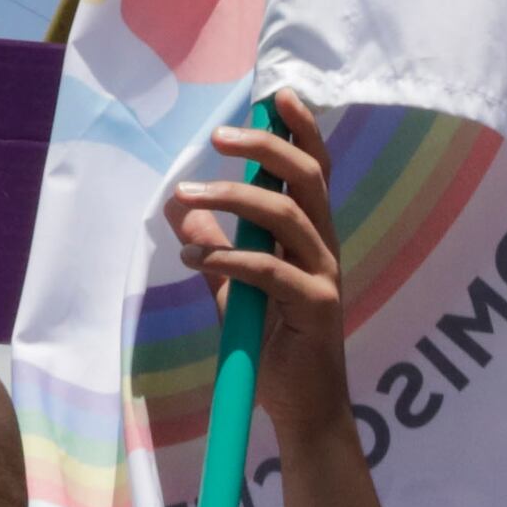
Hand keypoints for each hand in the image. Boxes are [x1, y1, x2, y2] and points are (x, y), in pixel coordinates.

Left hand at [168, 106, 353, 443]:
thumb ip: (215, 251)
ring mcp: (326, 277)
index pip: (314, 173)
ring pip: (287, 217)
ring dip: (234, 198)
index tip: (278, 97)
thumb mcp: (234, 292)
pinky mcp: (316, 308)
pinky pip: (270, 271)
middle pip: (307, 180)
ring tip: (187, 196)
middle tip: (219, 138)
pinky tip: (193, 262)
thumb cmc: (275, 349)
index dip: (302, 131)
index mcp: (313, 240)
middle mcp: (326, 250)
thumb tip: (181, 210)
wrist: (304, 410)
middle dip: (266, 150)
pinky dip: (229, 260)